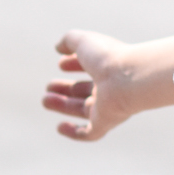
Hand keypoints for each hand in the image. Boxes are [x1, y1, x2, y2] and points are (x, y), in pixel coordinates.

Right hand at [41, 29, 173, 141]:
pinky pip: (89, 133)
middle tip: (49, 86)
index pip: (91, 66)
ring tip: (45, 99)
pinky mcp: (106, 123)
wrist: (128, 80)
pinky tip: (59, 126)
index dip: (75, 64)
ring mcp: (108, 106)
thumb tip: (58, 47)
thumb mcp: (84, 42)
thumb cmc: (107, 58)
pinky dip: (74, 132)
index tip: (60, 63)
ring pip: (83, 109)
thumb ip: (69, 40)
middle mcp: (110, 86)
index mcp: (108, 66)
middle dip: (66, 88)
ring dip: (63, 106)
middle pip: (86, 90)